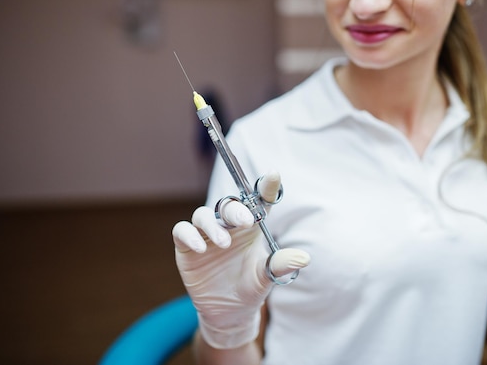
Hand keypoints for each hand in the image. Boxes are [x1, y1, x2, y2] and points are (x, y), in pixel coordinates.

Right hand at [172, 171, 310, 348]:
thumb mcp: (267, 277)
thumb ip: (280, 265)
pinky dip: (189, 235)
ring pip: (203, 214)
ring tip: (224, 243)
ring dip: (213, 225)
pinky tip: (201, 248)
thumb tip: (304, 258)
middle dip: (237, 209)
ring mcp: (207, 234)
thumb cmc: (251, 287)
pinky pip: (182, 230)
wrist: (229, 312)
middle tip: (246, 221)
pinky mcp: (187, 246)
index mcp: (251, 226)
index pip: (259, 200)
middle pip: (228, 204)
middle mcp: (228, 225)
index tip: (273, 174)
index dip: (266, 186)